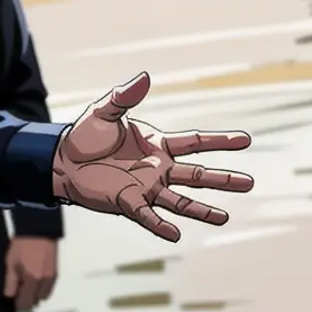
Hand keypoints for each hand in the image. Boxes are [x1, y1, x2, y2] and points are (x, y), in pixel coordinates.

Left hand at [3, 237, 57, 310]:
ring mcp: (52, 278)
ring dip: (34, 293)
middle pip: (35, 301)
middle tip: (18, 288)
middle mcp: (44, 282)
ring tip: (26, 281)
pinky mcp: (56, 272)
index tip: (12, 296)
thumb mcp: (11, 261)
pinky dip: (41, 287)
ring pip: (42, 296)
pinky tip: (34, 276)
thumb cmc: (21, 244)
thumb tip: (10, 296)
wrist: (38, 229)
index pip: (25, 303)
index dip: (17, 303)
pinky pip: (48, 288)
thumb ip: (11, 281)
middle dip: (26, 298)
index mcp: (32, 280)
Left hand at [52, 72, 253, 241]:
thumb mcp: (104, 112)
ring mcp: (145, 187)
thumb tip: (144, 76)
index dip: (220, 140)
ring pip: (180, 200)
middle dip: (222, 178)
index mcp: (157, 144)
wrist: (61, 160)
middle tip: (249, 182)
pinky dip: (161, 225)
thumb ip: (124, 97)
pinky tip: (175, 234)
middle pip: (196, 174)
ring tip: (225, 217)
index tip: (245, 139)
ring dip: (202, 209)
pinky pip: (148, 216)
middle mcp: (157, 168)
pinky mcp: (128, 202)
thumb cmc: (85, 136)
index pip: (195, 142)